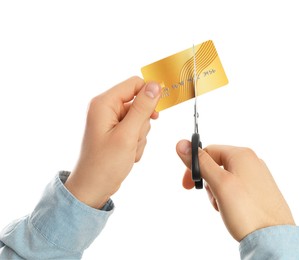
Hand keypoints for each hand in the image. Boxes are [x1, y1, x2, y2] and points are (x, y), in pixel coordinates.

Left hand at [65, 76, 160, 208]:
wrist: (93, 188)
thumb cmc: (105, 164)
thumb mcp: (127, 134)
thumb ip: (142, 108)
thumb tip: (155, 85)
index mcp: (104, 103)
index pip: (134, 84)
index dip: (149, 95)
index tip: (156, 114)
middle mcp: (107, 109)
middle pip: (139, 103)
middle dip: (142, 124)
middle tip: (132, 140)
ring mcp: (112, 121)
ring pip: (141, 119)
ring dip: (140, 136)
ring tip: (128, 150)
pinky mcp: (117, 132)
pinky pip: (136, 130)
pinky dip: (136, 142)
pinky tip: (127, 154)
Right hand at [176, 140, 294, 241]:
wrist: (273, 238)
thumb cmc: (247, 211)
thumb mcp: (219, 184)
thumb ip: (200, 163)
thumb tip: (181, 143)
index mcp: (242, 155)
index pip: (208, 151)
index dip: (194, 167)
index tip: (187, 185)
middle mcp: (252, 161)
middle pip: (217, 165)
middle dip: (209, 183)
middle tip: (212, 199)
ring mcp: (257, 176)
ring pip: (226, 178)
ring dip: (218, 192)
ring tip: (225, 207)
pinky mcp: (260, 190)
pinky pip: (237, 188)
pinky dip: (229, 198)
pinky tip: (233, 210)